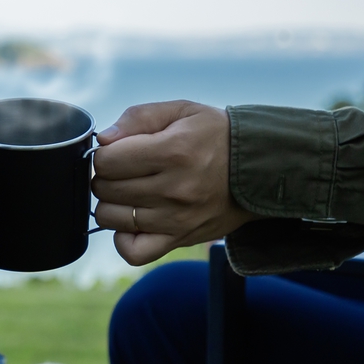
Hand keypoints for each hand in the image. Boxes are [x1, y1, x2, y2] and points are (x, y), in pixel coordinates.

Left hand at [91, 101, 256, 265]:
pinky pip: (133, 252)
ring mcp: (176, 219)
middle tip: (125, 171)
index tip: (118, 152)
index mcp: (173, 151)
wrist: (259, 170)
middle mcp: (174, 188)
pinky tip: (132, 222)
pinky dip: (123, 239)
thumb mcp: (181, 111)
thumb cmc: (215, 136)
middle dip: (106, 177)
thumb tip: (103, 140)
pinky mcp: (179, 239)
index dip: (105, 154)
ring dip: (112, 204)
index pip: (107, 160)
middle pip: (105, 189)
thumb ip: (138, 117)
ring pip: (110, 218)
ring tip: (130, 193)